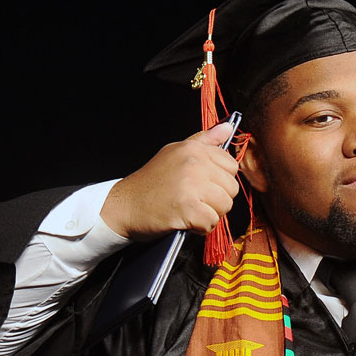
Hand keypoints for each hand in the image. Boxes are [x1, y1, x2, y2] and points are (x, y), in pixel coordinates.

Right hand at [100, 122, 239, 240]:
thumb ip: (204, 141)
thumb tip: (227, 128)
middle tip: (194, 200)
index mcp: (193, 149)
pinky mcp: (188, 208)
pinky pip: (212, 222)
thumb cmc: (150, 184)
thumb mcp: (175, 153)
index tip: (202, 185)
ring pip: (225, 205)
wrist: (123, 206)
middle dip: (216, 199)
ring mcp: (191, 185)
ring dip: (210, 214)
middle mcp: (194, 163)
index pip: (232, 166)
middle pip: (231, 188)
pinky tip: (186, 221)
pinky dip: (201, 227)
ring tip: (189, 210)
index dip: (219, 180)